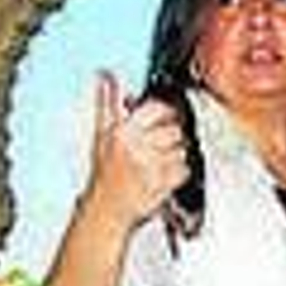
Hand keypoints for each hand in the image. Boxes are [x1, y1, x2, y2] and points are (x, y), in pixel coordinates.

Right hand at [77, 71, 190, 232]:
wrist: (106, 210)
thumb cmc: (105, 173)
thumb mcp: (102, 134)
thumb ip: (107, 102)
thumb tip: (105, 75)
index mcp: (122, 131)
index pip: (158, 108)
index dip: (166, 113)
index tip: (165, 119)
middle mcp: (136, 147)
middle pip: (174, 130)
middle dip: (170, 138)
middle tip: (158, 149)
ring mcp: (150, 166)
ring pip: (181, 150)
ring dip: (174, 157)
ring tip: (158, 165)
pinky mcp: (161, 184)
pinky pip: (184, 170)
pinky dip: (178, 174)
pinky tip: (164, 177)